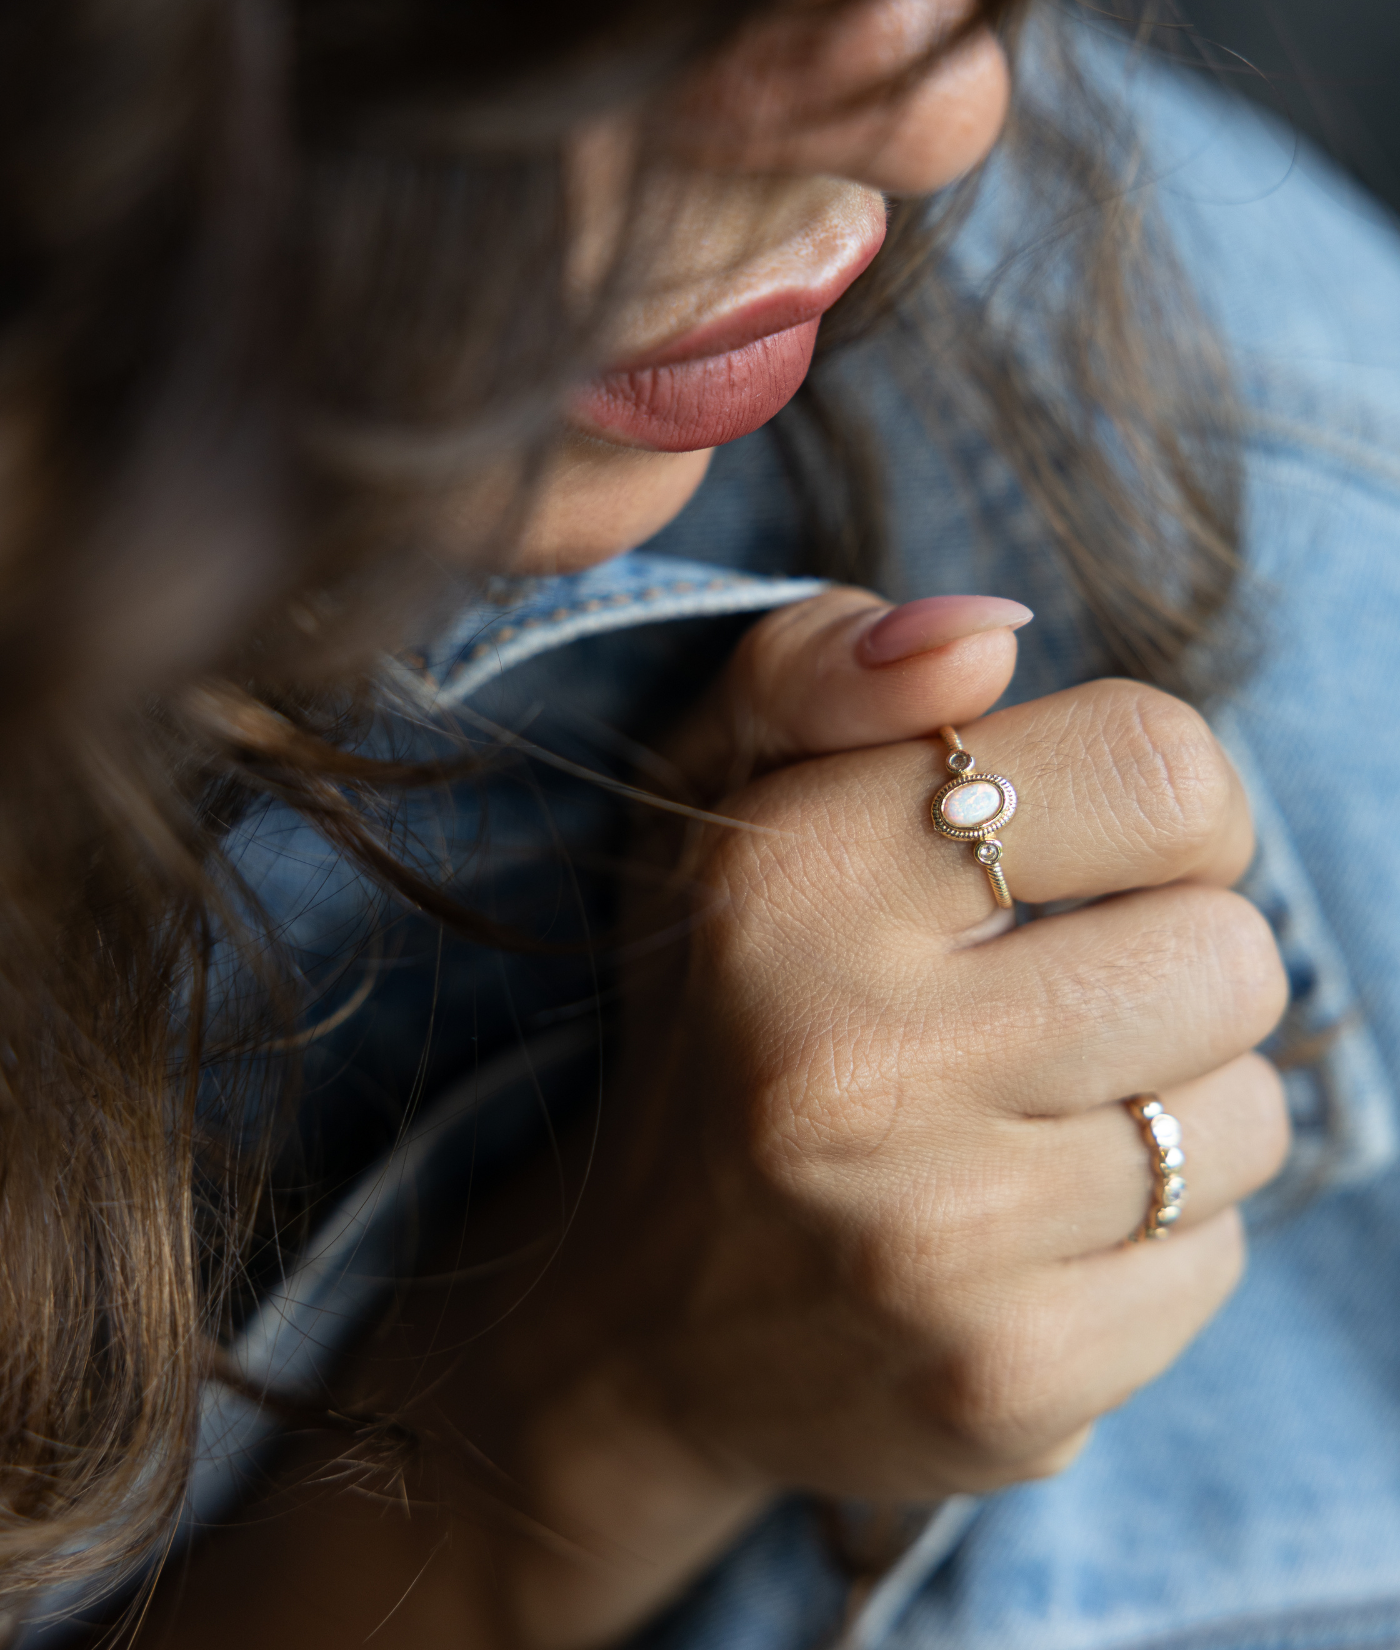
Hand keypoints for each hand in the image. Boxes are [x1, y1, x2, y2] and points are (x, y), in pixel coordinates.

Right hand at [141, 589, 1289, 1649]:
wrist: (635, 1320)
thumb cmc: (719, 1010)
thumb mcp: (713, 798)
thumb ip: (821, 668)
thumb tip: (983, 633)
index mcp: (788, 882)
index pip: (1160, 771)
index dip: (1169, 806)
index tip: (1099, 852)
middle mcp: (849, 1065)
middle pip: (1231, 956)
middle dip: (1172, 962)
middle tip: (1059, 993)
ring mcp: (931, 1244)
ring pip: (1244, 1119)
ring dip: (1171, 1104)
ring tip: (1036, 1114)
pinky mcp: (1002, 1386)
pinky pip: (1213, 1262)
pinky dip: (1153, 1236)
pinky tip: (1030, 1228)